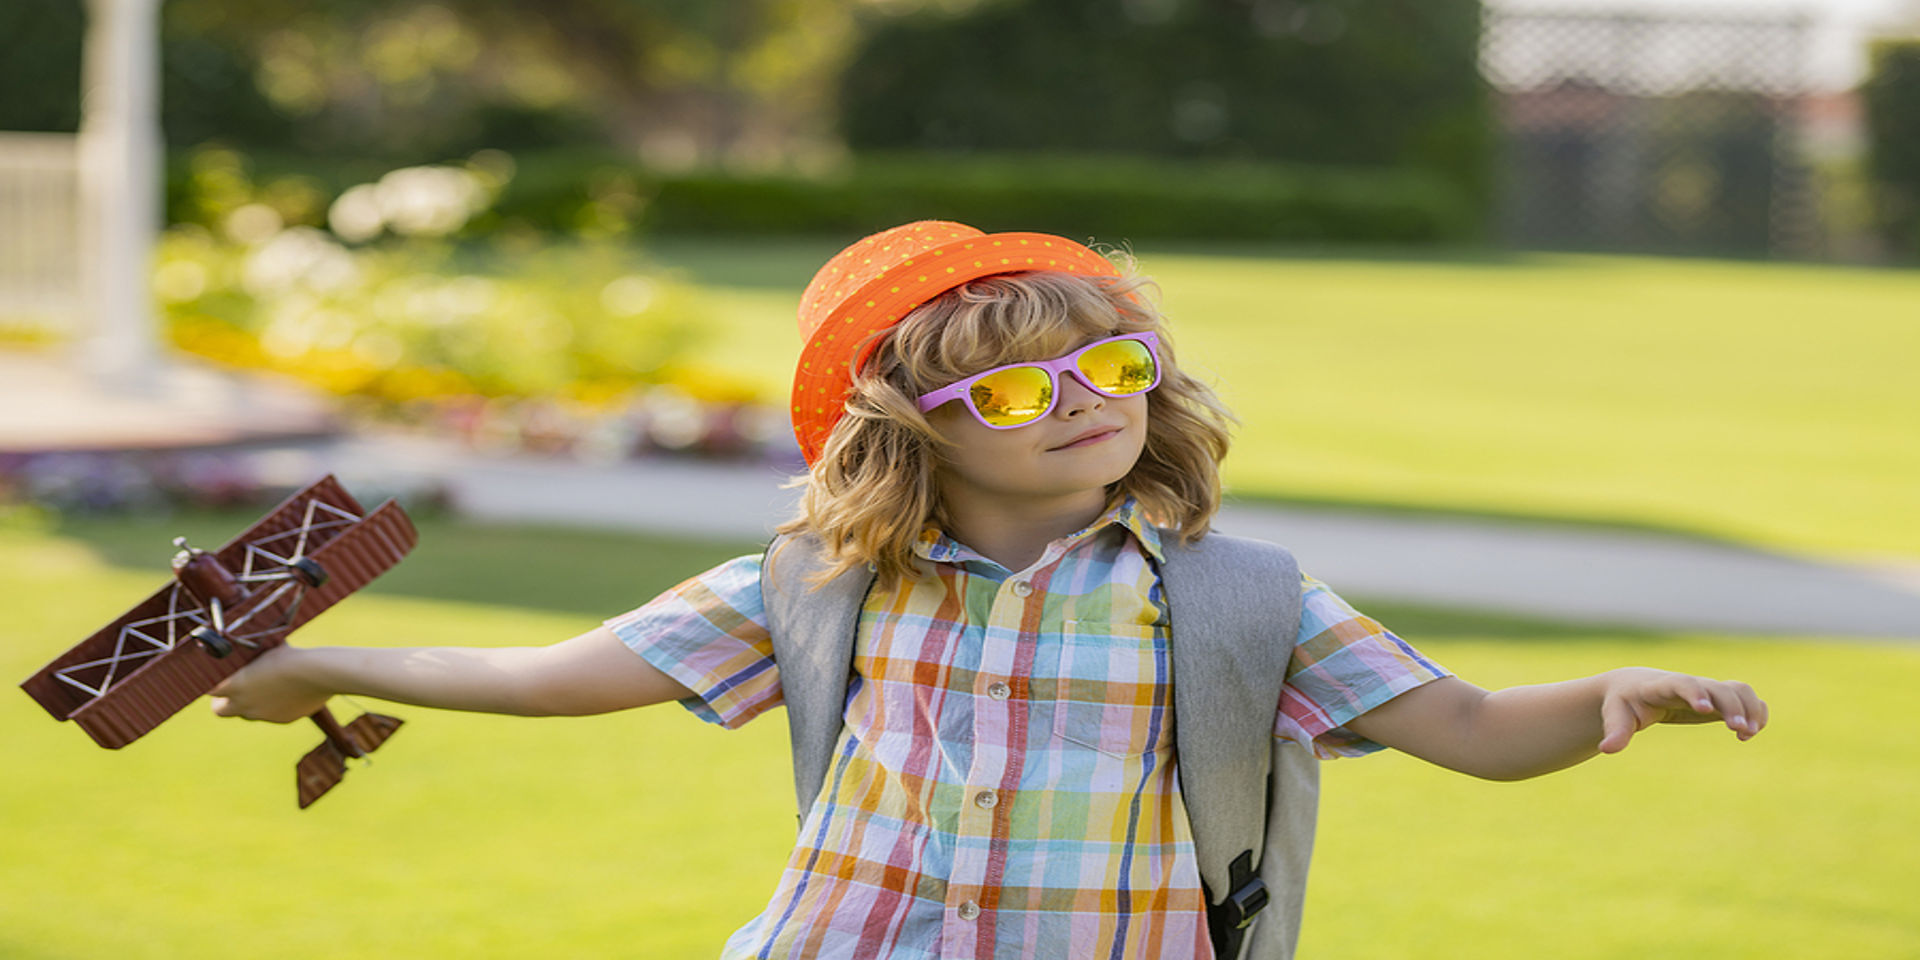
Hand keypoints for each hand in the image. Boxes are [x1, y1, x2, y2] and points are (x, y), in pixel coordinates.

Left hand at [209, 646, 331, 722]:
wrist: (318, 673)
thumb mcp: (264, 652)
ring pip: (248, 712)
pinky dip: (275, 704)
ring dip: (251, 702)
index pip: (208, 689)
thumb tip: (243, 653)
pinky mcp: (282, 719)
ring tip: (268, 684)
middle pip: (220, 710)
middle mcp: (244, 704)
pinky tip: (290, 690)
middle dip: (224, 701)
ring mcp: (263, 715)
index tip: (215, 675)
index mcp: (235, 685)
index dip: (210, 682)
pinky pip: (272, 713)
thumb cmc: (290, 656)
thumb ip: (250, 660)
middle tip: (233, 689)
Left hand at [1598, 667, 1767, 753]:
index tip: (1706, 710)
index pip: (1682, 683)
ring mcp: (1706, 690)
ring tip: (1747, 734)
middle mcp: (1689, 685)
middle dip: (1731, 706)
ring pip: (1738, 690)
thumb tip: (1607, 750)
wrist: (1634, 687)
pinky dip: (1755, 711)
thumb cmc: (1623, 702)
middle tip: (1738, 730)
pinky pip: (1745, 698)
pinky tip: (1752, 732)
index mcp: (1661, 686)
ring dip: (1750, 708)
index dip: (1695, 693)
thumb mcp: (1615, 716)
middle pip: (1717, 688)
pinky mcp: (1717, 700)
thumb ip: (1615, 731)